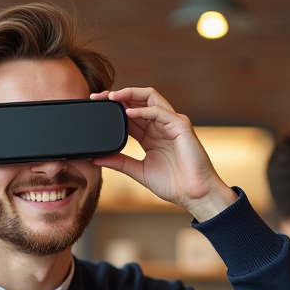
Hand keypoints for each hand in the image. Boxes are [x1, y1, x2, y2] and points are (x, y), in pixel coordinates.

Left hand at [90, 87, 237, 221]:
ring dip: (129, 94)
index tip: (95, 105)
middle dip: (117, 95)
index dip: (113, 107)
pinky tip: (129, 113)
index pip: (129, 113)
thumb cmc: (173, 184)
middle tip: (98, 96)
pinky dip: (144, 111)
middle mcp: (160, 125)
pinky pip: (161, 112)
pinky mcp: (181, 126)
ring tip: (111, 97)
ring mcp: (172, 123)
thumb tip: (96, 158)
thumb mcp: (139, 171)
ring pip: (150, 98)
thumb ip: (119, 162)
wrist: (194, 195)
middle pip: (138, 100)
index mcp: (150, 134)